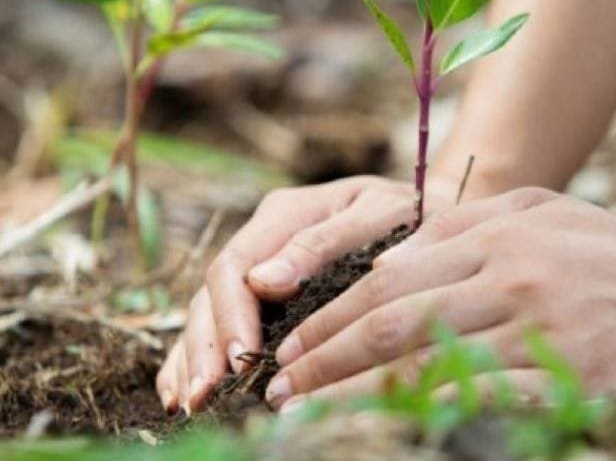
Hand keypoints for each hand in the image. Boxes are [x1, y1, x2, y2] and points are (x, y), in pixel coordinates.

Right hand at [156, 174, 456, 413]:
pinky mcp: (264, 293)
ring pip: (206, 311)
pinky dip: (196, 356)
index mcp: (285, 213)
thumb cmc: (412, 215)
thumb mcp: (378, 216)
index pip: (237, 266)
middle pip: (213, 293)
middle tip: (205, 395)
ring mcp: (259, 265)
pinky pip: (218, 324)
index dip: (232, 315)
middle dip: (206, 346)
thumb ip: (322, 244)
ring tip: (189, 403)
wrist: (434, 212)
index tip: (241, 358)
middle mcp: (263, 239)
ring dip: (193, 358)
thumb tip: (264, 283)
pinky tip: (182, 392)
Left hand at [262, 187, 615, 410]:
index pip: (388, 280)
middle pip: (392, 324)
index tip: (289, 348)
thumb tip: (386, 262)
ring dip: (355, 399)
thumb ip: (463, 227)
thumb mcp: (538, 211)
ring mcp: (540, 328)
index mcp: (495, 233)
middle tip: (279, 391)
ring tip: (308, 419)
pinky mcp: (570, 378)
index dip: (330, 319)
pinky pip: (482, 404)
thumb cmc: (609, 251)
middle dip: (324, 361)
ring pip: (425, 368)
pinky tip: (390, 434)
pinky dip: (425, 420)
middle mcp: (510, 276)